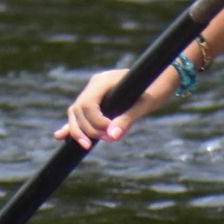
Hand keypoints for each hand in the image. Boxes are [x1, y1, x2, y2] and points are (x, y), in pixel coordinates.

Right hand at [59, 61, 177, 147]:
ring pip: (76, 112)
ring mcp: (93, 91)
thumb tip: (112, 137)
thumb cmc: (155, 88)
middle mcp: (95, 84)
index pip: (87, 103)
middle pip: (78, 109)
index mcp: (104, 80)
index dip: (95, 122)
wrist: (162, 77)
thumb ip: (127, 119)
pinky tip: (61, 136)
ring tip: (88, 146)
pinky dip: (73, 125)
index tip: (109, 133)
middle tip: (104, 140)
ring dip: (79, 130)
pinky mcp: (96, 100)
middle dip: (87, 128)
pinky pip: (81, 113)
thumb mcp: (144, 105)